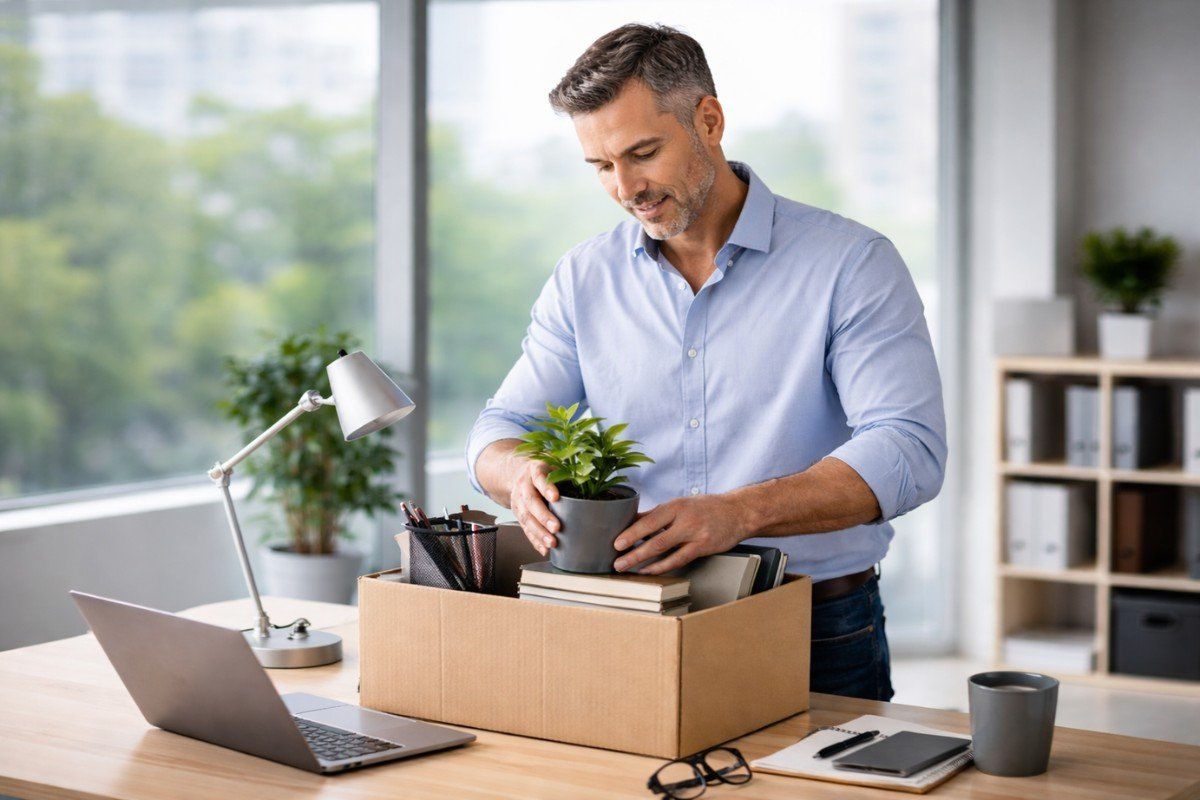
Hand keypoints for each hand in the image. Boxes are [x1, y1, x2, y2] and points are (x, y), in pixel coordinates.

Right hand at [509, 460, 560, 556]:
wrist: (520, 474)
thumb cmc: (544, 472)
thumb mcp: (554, 466)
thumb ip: (568, 475)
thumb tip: (591, 486)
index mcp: (534, 470)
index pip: (539, 478)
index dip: (546, 488)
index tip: (555, 497)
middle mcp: (523, 485)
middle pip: (531, 502)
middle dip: (544, 517)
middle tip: (556, 527)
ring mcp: (518, 500)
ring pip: (526, 518)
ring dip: (539, 532)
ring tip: (551, 542)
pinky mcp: (517, 514)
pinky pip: (525, 529)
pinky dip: (535, 541)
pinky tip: (544, 549)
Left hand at [611, 494, 750, 573]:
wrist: (737, 512)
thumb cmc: (705, 508)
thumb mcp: (681, 505)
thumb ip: (657, 514)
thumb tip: (631, 520)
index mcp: (675, 505)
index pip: (648, 520)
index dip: (631, 532)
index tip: (616, 543)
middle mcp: (684, 518)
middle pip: (654, 537)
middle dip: (633, 550)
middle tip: (617, 561)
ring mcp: (695, 533)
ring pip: (664, 549)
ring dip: (643, 560)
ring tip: (627, 568)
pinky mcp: (703, 547)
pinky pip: (678, 559)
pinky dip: (661, 566)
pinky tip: (649, 570)